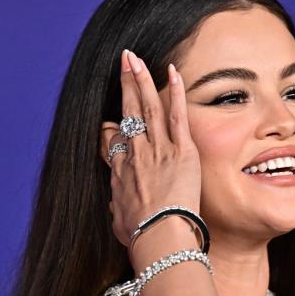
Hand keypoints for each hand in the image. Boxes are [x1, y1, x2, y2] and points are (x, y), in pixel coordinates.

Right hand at [106, 50, 201, 246]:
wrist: (159, 237)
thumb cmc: (141, 235)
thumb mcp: (120, 221)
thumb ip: (119, 208)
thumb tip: (118, 209)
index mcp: (120, 171)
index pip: (113, 139)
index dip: (115, 128)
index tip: (117, 123)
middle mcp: (135, 153)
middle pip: (127, 111)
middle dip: (124, 83)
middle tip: (123, 62)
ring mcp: (158, 148)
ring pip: (147, 106)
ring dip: (140, 79)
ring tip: (135, 58)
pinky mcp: (181, 150)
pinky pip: (177, 114)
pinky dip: (175, 91)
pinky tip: (172, 70)